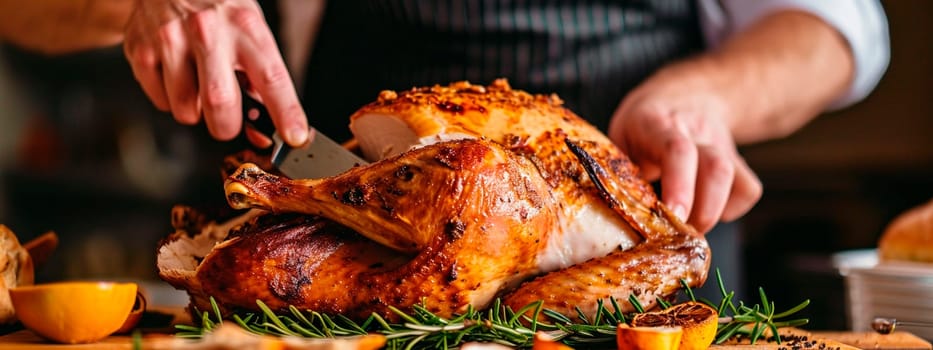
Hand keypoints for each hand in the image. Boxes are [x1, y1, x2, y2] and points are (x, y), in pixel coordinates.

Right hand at [123, 0, 307, 145]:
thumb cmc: (217, 9)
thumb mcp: (249, 27)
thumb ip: (259, 74)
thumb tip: (266, 123)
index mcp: (245, 26)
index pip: (271, 77)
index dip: (285, 112)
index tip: (294, 136)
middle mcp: (208, 31)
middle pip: (220, 102)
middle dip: (227, 126)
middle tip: (228, 121)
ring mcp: (171, 39)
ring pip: (186, 109)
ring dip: (197, 112)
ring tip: (199, 85)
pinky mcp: (141, 49)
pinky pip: (160, 101)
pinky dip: (172, 100)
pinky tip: (177, 76)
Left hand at [608, 61, 762, 232]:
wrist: (682, 96)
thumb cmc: (641, 127)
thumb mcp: (620, 138)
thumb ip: (619, 171)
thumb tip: (615, 216)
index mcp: (657, 123)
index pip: (677, 150)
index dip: (680, 185)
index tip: (674, 214)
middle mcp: (695, 131)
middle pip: (715, 166)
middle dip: (704, 208)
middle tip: (682, 233)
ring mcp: (720, 145)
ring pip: (735, 177)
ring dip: (714, 212)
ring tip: (691, 229)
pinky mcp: (736, 160)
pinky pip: (748, 188)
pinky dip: (732, 208)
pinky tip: (708, 210)